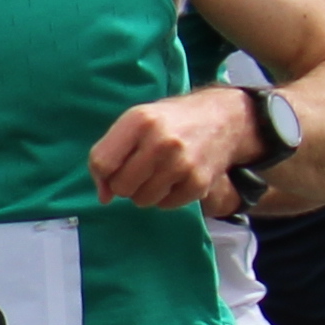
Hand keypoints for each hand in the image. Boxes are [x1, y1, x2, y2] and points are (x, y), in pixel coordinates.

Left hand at [89, 90, 254, 212]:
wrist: (222, 119)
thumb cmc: (169, 122)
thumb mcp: (135, 123)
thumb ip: (109, 154)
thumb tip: (103, 197)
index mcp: (139, 120)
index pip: (102, 162)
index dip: (102, 174)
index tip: (112, 171)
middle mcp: (161, 141)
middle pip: (121, 186)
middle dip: (125, 183)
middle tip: (140, 169)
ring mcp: (182, 164)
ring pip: (142, 200)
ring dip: (146, 192)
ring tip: (159, 172)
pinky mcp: (199, 183)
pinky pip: (165, 205)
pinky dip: (167, 196)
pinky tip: (176, 177)